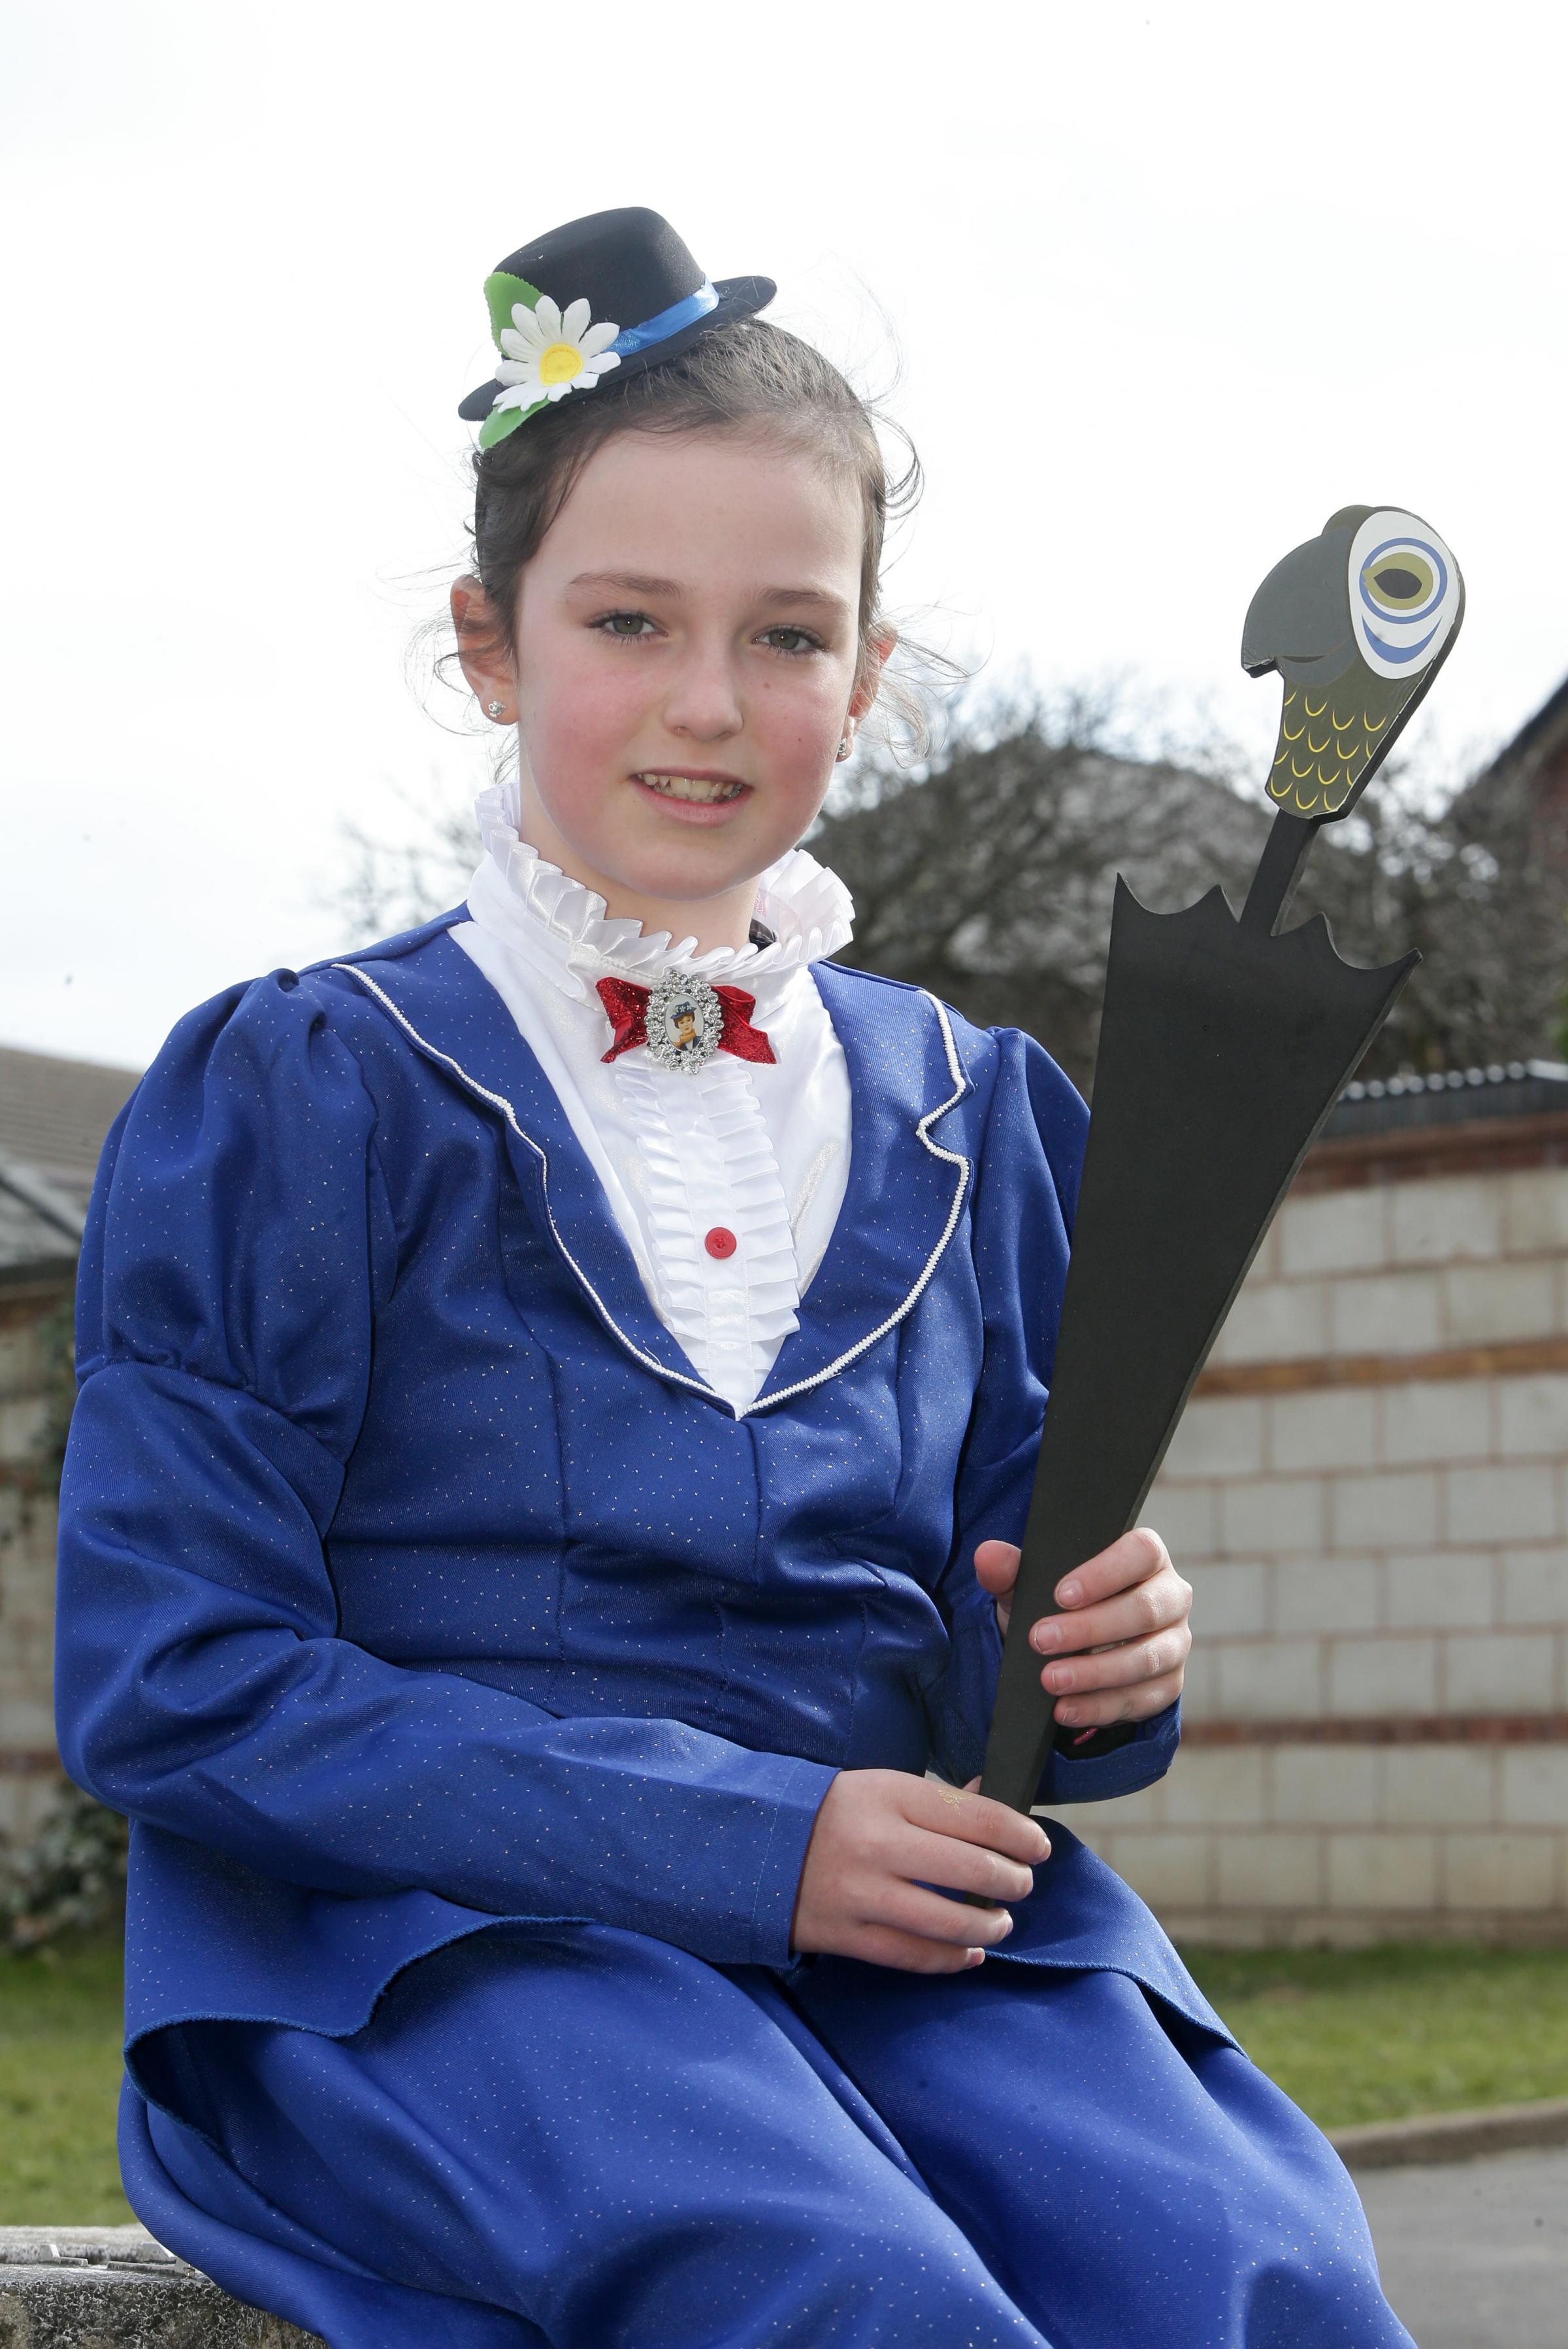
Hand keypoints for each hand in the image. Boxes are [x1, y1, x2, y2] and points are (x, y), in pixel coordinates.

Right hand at [791, 1769, 1049, 1972]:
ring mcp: (862, 1894)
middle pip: (970, 1868)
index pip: (975, 1815)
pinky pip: (914, 1956)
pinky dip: (952, 1958)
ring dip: (989, 1925)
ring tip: (1001, 1921)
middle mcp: (878, 1843)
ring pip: (948, 1921)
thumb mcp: (879, 1787)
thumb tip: (996, 1804)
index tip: (1039, 1847)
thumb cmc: (830, 1813)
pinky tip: (970, 1953)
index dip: (1019, 1834)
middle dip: (1012, 1880)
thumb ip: (937, 1801)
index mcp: (889, 1796)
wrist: (753, 1847)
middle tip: (1022, 1884)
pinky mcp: (848, 1936)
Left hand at [973, 1527, 1191, 1730]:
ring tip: (1050, 1680)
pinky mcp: (1169, 1684)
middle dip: (1090, 1628)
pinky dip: (1101, 1707)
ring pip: (1148, 1658)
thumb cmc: (1057, 1605)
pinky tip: (1066, 1709)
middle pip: (1145, 1609)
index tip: (1061, 1595)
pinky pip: (1144, 1699)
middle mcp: (1171, 1596)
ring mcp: (1175, 1642)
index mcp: (1145, 1557)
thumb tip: (989, 1555)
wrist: (1073, 1652)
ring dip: (1095, 1672)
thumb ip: (1009, 1569)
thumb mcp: (1029, 1586)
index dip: (1104, 1573)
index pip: (1141, 1552)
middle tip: (1041, 1640)